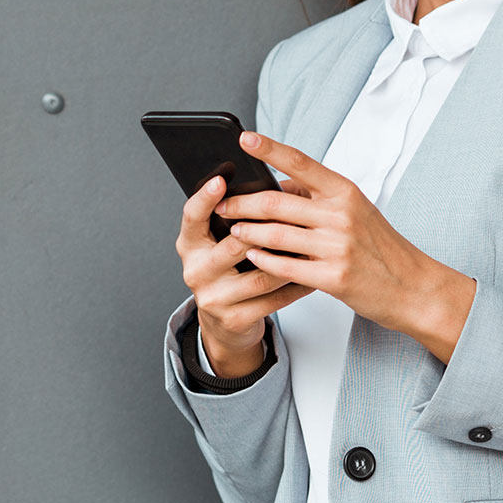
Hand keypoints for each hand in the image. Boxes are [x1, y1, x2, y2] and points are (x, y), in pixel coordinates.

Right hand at [175, 173, 314, 376]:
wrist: (225, 322)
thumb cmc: (229, 272)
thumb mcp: (221, 243)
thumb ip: (236, 219)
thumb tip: (270, 188)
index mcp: (190, 245)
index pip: (192, 216)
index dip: (205, 198)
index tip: (220, 180)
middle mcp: (196, 270)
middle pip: (233, 244)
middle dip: (266, 230)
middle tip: (295, 215)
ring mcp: (214, 297)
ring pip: (261, 274)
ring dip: (290, 260)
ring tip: (312, 246)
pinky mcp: (234, 318)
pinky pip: (273, 299)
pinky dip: (296, 286)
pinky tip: (310, 274)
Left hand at [213, 132, 475, 363]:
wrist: (413, 287)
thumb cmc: (380, 247)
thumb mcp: (356, 210)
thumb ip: (317, 196)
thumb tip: (275, 184)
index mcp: (345, 191)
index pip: (301, 162)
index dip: (270, 149)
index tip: (244, 138)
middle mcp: (341, 215)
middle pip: (276, 203)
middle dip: (241, 204)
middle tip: (221, 205)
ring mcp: (337, 247)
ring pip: (274, 235)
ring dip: (246, 233)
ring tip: (231, 230)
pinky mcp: (333, 278)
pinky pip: (284, 267)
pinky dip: (263, 261)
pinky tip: (252, 257)